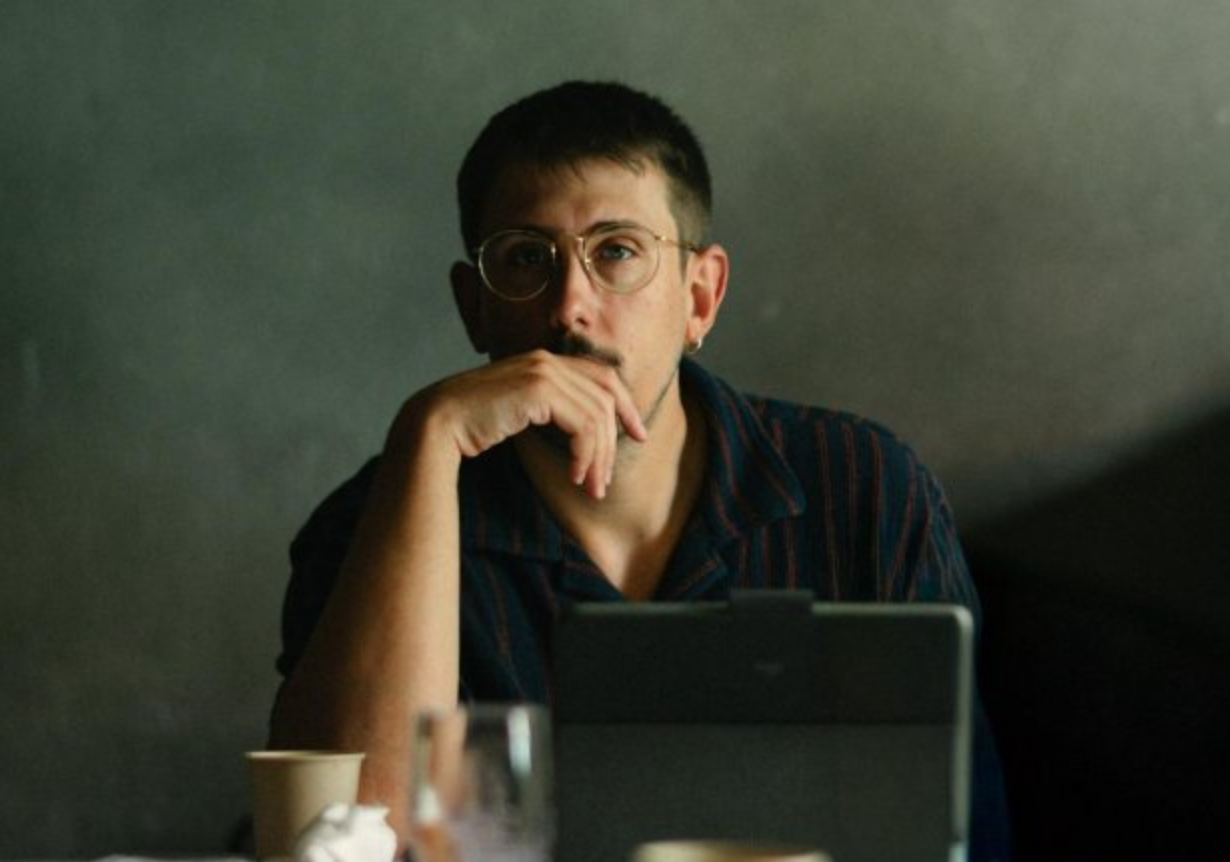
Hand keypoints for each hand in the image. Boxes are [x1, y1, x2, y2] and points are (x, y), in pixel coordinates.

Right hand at [405, 350, 648, 498]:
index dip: (626, 405)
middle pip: (606, 398)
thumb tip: (584, 432)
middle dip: (613, 443)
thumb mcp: (520, 413)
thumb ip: (549, 410)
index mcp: (545, 361)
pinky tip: (575, 476)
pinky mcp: (538, 389)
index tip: (638, 434)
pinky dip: (585, 454)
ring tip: (591, 487)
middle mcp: (547, 360)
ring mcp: (543, 371)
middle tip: (604, 481)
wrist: (437, 424)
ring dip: (599, 457)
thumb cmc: (474, 425)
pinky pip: (582, 424)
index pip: (603, 376)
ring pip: (597, 414)